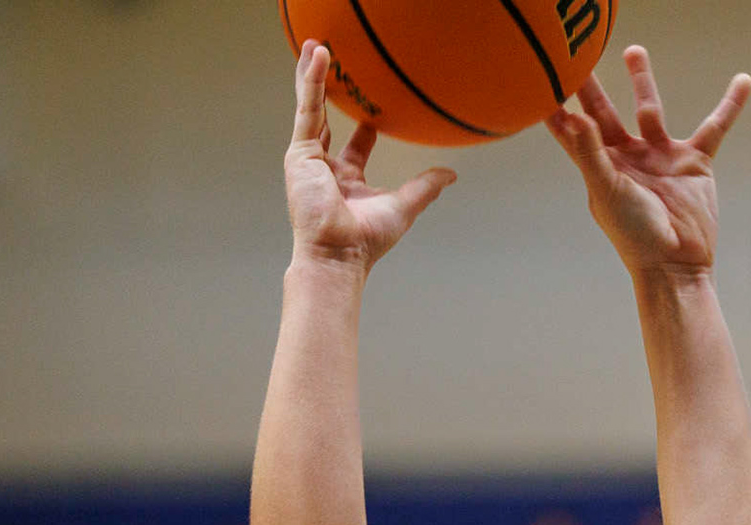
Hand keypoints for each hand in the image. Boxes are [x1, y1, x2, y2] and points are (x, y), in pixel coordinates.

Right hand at [284, 41, 455, 273]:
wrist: (340, 254)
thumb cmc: (366, 240)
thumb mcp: (404, 206)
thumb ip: (426, 187)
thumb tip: (451, 175)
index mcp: (347, 180)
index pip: (355, 145)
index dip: (364, 124)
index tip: (374, 107)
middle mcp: (326, 168)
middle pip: (328, 118)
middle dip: (329, 91)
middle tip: (333, 64)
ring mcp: (310, 159)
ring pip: (312, 107)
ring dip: (314, 76)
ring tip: (317, 44)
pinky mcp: (300, 154)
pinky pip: (308, 109)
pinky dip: (312, 82)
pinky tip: (318, 56)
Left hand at [545, 46, 750, 277]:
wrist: (676, 263)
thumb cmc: (635, 235)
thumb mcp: (607, 192)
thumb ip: (590, 154)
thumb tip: (574, 117)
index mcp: (601, 168)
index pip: (574, 132)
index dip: (559, 110)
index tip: (542, 84)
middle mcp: (628, 159)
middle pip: (604, 113)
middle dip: (591, 87)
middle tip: (579, 57)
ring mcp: (660, 158)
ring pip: (649, 109)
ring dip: (642, 80)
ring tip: (633, 50)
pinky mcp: (693, 162)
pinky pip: (714, 126)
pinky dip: (730, 105)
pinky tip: (743, 81)